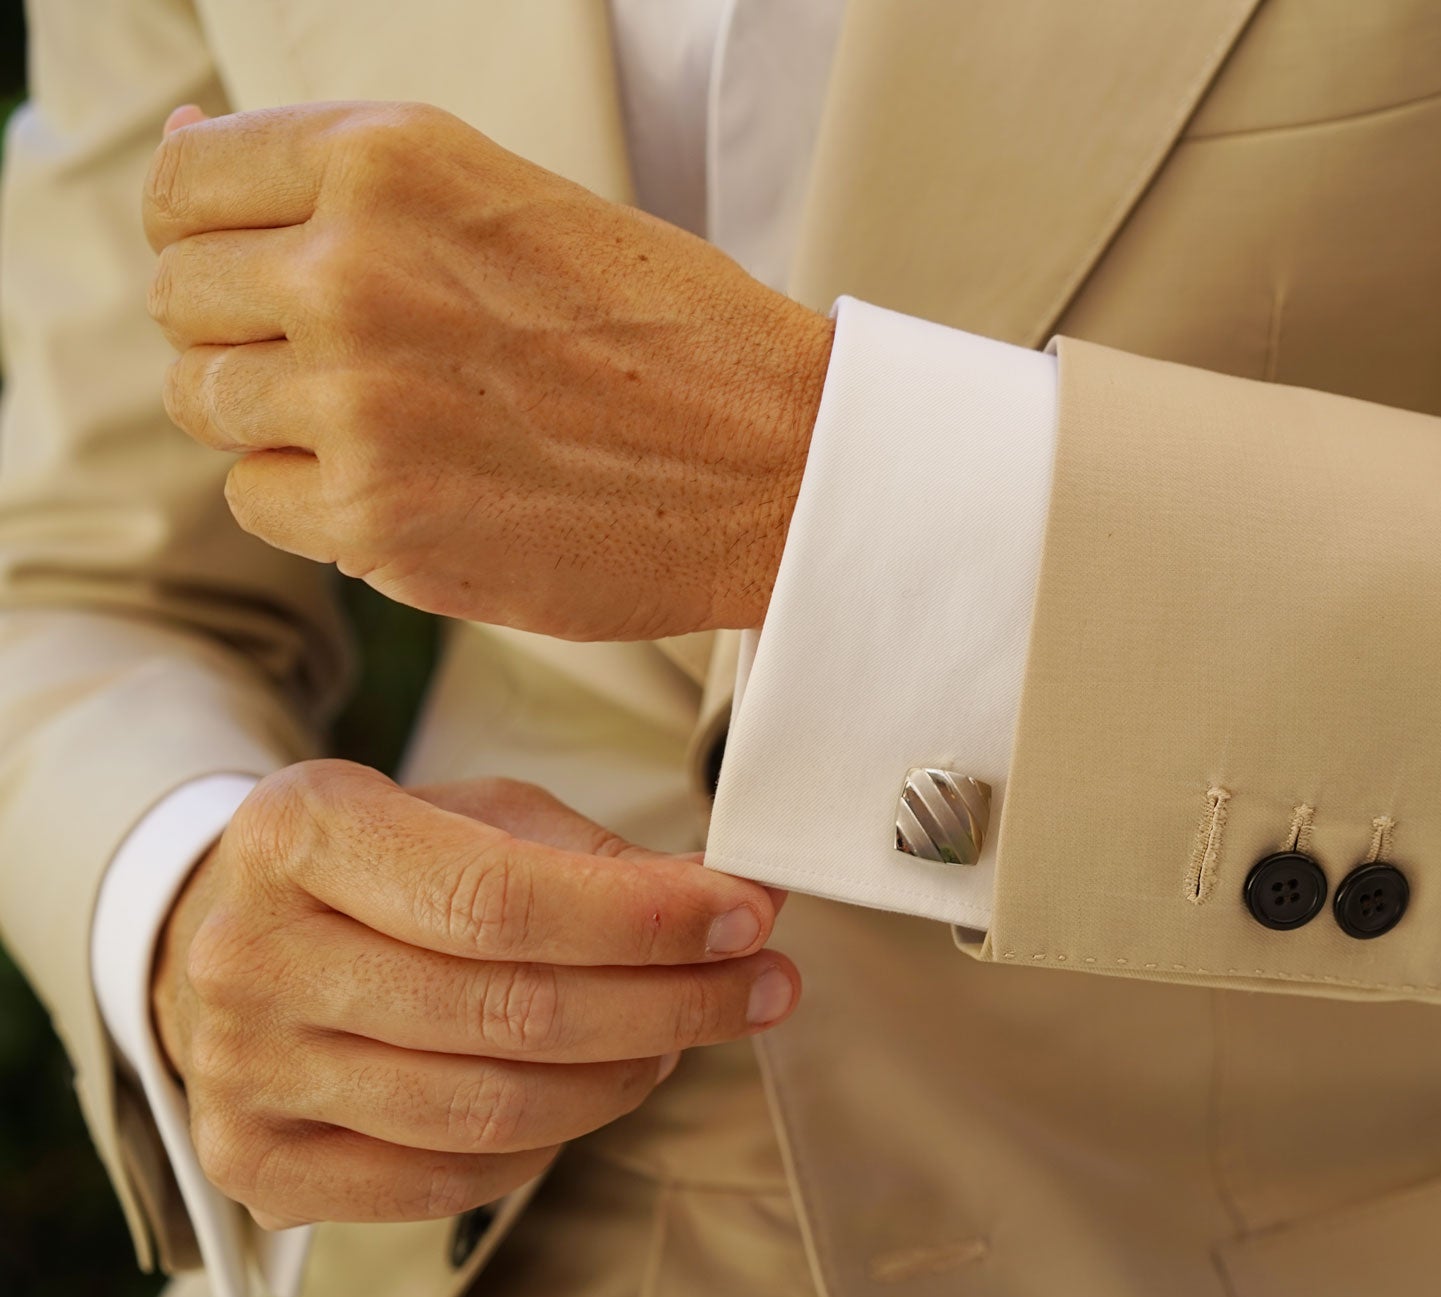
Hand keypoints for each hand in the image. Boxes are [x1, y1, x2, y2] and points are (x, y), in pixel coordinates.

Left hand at [142, 102, 833, 640]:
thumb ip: (348, 182)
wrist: (778, 463)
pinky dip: (317, 501)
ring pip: (207, 403)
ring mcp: (357, 401)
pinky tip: (414, 483)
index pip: (186, 186)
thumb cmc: (666, 332)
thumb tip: (179, 150)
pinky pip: (257, 500)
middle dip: (247, 331)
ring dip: (280, 418)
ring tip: (396, 422)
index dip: (213, 235)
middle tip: (358, 359)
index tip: (262, 271)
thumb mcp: (511, 198)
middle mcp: (353, 269)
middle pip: (182, 300)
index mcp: (390, 161)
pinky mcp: (375, 519)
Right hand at [149, 761, 796, 1227]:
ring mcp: (243, 1070)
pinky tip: (594, 1091)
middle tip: (761, 985)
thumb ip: (593, 858)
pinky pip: (446, 1178)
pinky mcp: (254, 1161)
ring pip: (489, 1108)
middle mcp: (254, 955)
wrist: (223, 935)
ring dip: (624, 1076)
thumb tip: (729, 905)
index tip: (748, 917)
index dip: (642, 920)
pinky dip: (547, 1144)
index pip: (500, 899)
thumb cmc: (378, 866)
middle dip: (669, 1002)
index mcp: (301, 832)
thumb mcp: (471, 813)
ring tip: (682, 1036)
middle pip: (508, 1011)